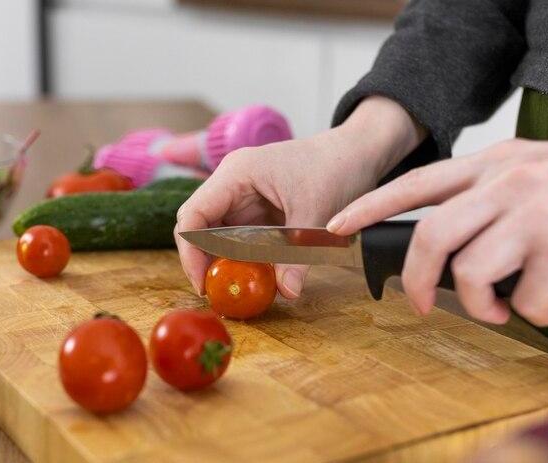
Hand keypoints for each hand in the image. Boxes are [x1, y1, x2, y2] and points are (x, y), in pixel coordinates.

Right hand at [175, 96, 425, 297]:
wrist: (355, 152)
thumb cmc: (335, 167)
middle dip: (204, 260)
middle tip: (217, 292)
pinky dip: (242, 258)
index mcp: (236, 174)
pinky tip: (255, 275)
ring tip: (237, 287)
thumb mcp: (315, 214)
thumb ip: (297, 255)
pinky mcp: (254, 209)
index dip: (191, 252)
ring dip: (223, 261)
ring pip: (216, 234)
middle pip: (198, 226)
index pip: (193, 215)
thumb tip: (288, 293)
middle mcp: (231, 183)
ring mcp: (241, 196)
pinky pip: (237, 237)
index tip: (203, 283)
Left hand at [326, 120, 547, 325]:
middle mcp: (506, 186)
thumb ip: (498, 193)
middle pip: (429, 237)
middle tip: (423, 305)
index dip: (368, 207)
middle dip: (416, 280)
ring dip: (486, 305)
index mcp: (497, 164)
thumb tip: (465, 244)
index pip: (415, 183)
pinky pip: (527, 300)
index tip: (336, 228)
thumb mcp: (543, 168)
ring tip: (512, 306)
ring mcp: (533, 217)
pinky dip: (540, 314)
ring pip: (471, 273)